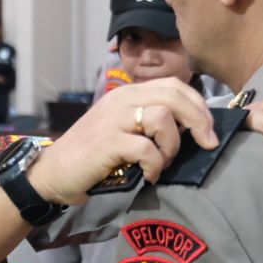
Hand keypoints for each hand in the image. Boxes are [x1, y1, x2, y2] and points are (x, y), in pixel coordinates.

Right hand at [28, 77, 217, 204]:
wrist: (54, 172)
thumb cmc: (93, 155)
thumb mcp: (123, 129)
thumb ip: (148, 121)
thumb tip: (192, 128)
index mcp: (128, 94)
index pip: (174, 86)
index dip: (198, 105)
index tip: (209, 129)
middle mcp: (121, 100)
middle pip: (174, 95)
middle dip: (199, 119)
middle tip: (207, 143)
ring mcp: (113, 119)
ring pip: (163, 117)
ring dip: (172, 145)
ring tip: (162, 163)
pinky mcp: (107, 142)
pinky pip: (146, 149)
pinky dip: (155, 165)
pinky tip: (149, 176)